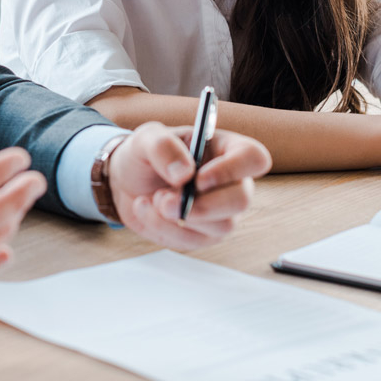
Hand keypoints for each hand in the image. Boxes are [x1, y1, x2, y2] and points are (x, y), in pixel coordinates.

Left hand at [107, 122, 270, 250]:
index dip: (232, 170)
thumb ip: (163, 147)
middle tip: (165, 199)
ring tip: (154, 199)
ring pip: (221, 226)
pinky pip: (193, 241)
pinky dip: (163, 228)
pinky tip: (148, 208)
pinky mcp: (204, 234)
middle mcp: (232, 182)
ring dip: (179, 217)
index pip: (253, 158)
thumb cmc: (145, 155)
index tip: (198, 178)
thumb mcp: (146, 139)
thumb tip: (184, 173)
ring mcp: (221, 211)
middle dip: (202, 205)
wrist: (127, 183)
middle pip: (241, 200)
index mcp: (226, 149)